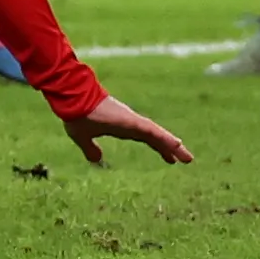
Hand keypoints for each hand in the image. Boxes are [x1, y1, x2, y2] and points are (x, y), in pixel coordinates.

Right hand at [61, 93, 192, 167]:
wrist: (72, 99)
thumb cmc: (77, 114)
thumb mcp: (83, 137)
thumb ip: (90, 148)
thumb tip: (97, 159)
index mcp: (123, 127)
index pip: (147, 139)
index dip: (160, 147)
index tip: (170, 158)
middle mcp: (131, 123)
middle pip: (157, 137)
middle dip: (171, 149)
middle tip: (187, 159)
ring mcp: (132, 121)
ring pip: (157, 135)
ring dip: (172, 145)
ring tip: (187, 156)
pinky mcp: (131, 120)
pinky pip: (151, 131)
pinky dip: (164, 137)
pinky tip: (176, 144)